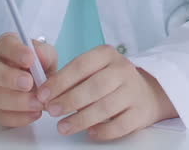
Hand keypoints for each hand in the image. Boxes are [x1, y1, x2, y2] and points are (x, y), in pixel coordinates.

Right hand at [0, 33, 57, 127]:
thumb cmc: (37, 66)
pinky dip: (19, 117)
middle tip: (28, 83)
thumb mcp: (45, 55)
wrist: (27, 85)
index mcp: (5, 46)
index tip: (30, 59)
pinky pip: (1, 115)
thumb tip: (41, 57)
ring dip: (18, 101)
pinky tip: (35, 113)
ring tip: (38, 103)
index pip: (5, 44)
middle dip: (9, 78)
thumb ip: (44, 54)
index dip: (16, 52)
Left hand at [37, 45, 176, 139]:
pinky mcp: (140, 112)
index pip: (81, 65)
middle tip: (52, 111)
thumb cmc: (110, 81)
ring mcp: (133, 91)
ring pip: (105, 107)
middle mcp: (122, 70)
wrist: (146, 92)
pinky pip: (120, 125)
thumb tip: (45, 92)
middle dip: (69, 100)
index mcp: (107, 54)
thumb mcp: (93, 70)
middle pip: (94, 86)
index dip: (60, 81)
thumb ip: (71, 78)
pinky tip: (90, 132)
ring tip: (63, 127)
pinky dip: (103, 131)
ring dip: (81, 119)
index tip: (43, 94)